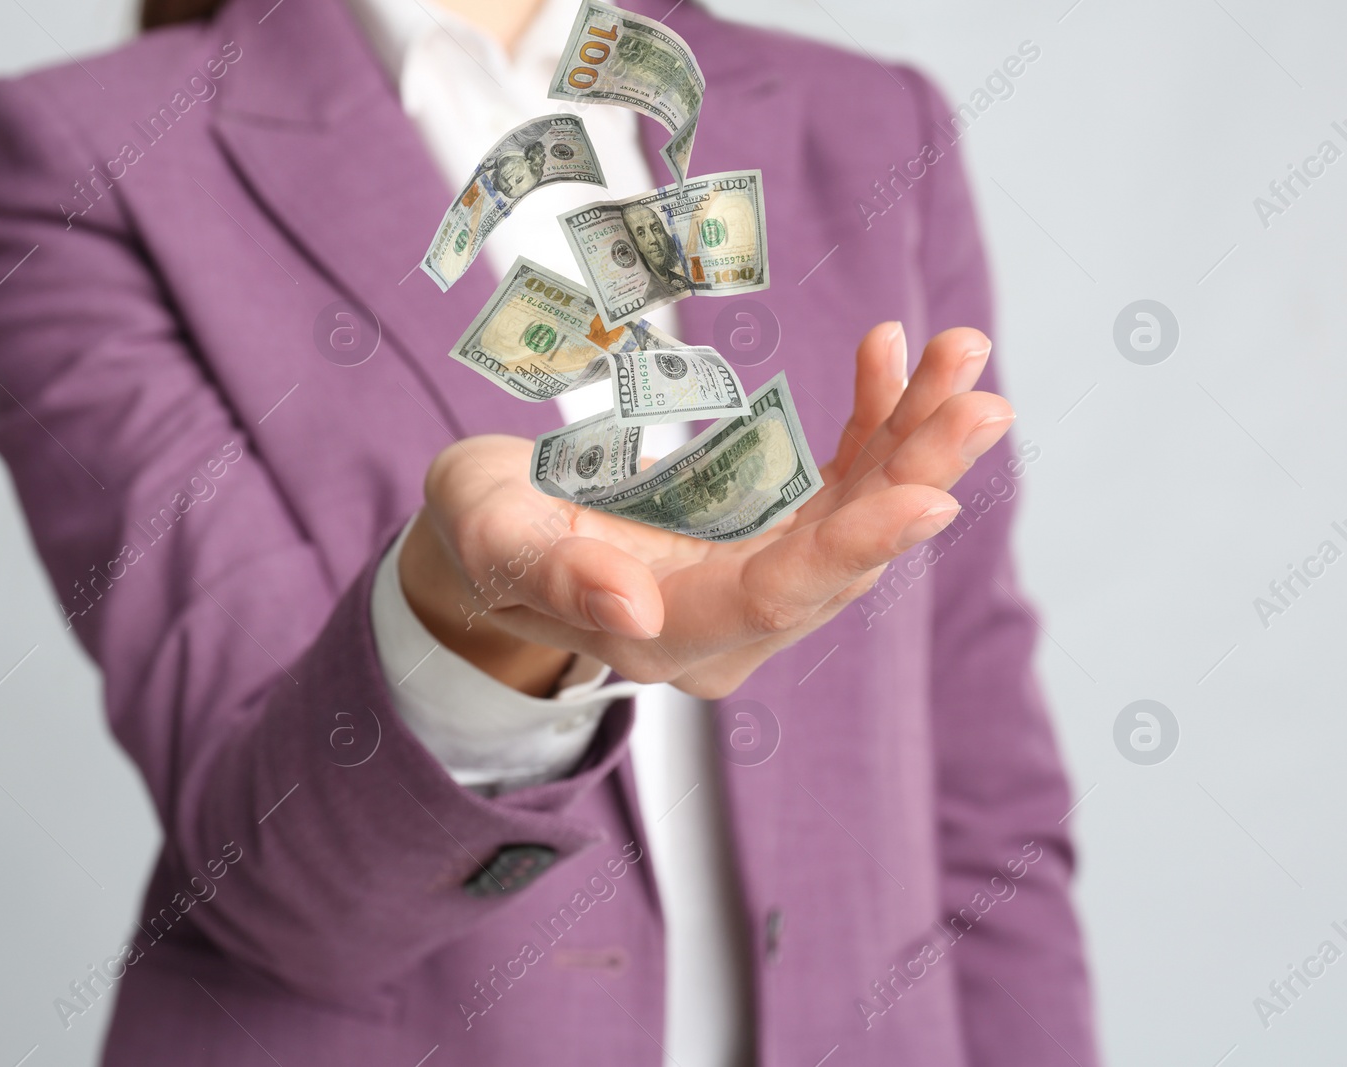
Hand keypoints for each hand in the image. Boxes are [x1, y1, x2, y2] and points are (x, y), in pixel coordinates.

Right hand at [400, 324, 1012, 698]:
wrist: (499, 542)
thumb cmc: (484, 536)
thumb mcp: (492, 540)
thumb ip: (552, 574)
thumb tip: (630, 607)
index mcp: (666, 637)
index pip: (775, 597)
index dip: (854, 548)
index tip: (932, 495)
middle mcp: (731, 625)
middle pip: (841, 558)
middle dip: (915, 475)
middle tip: (981, 401)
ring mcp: (757, 585)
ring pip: (856, 517)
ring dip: (913, 438)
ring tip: (961, 355)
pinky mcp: (767, 541)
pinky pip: (837, 484)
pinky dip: (870, 421)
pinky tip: (889, 355)